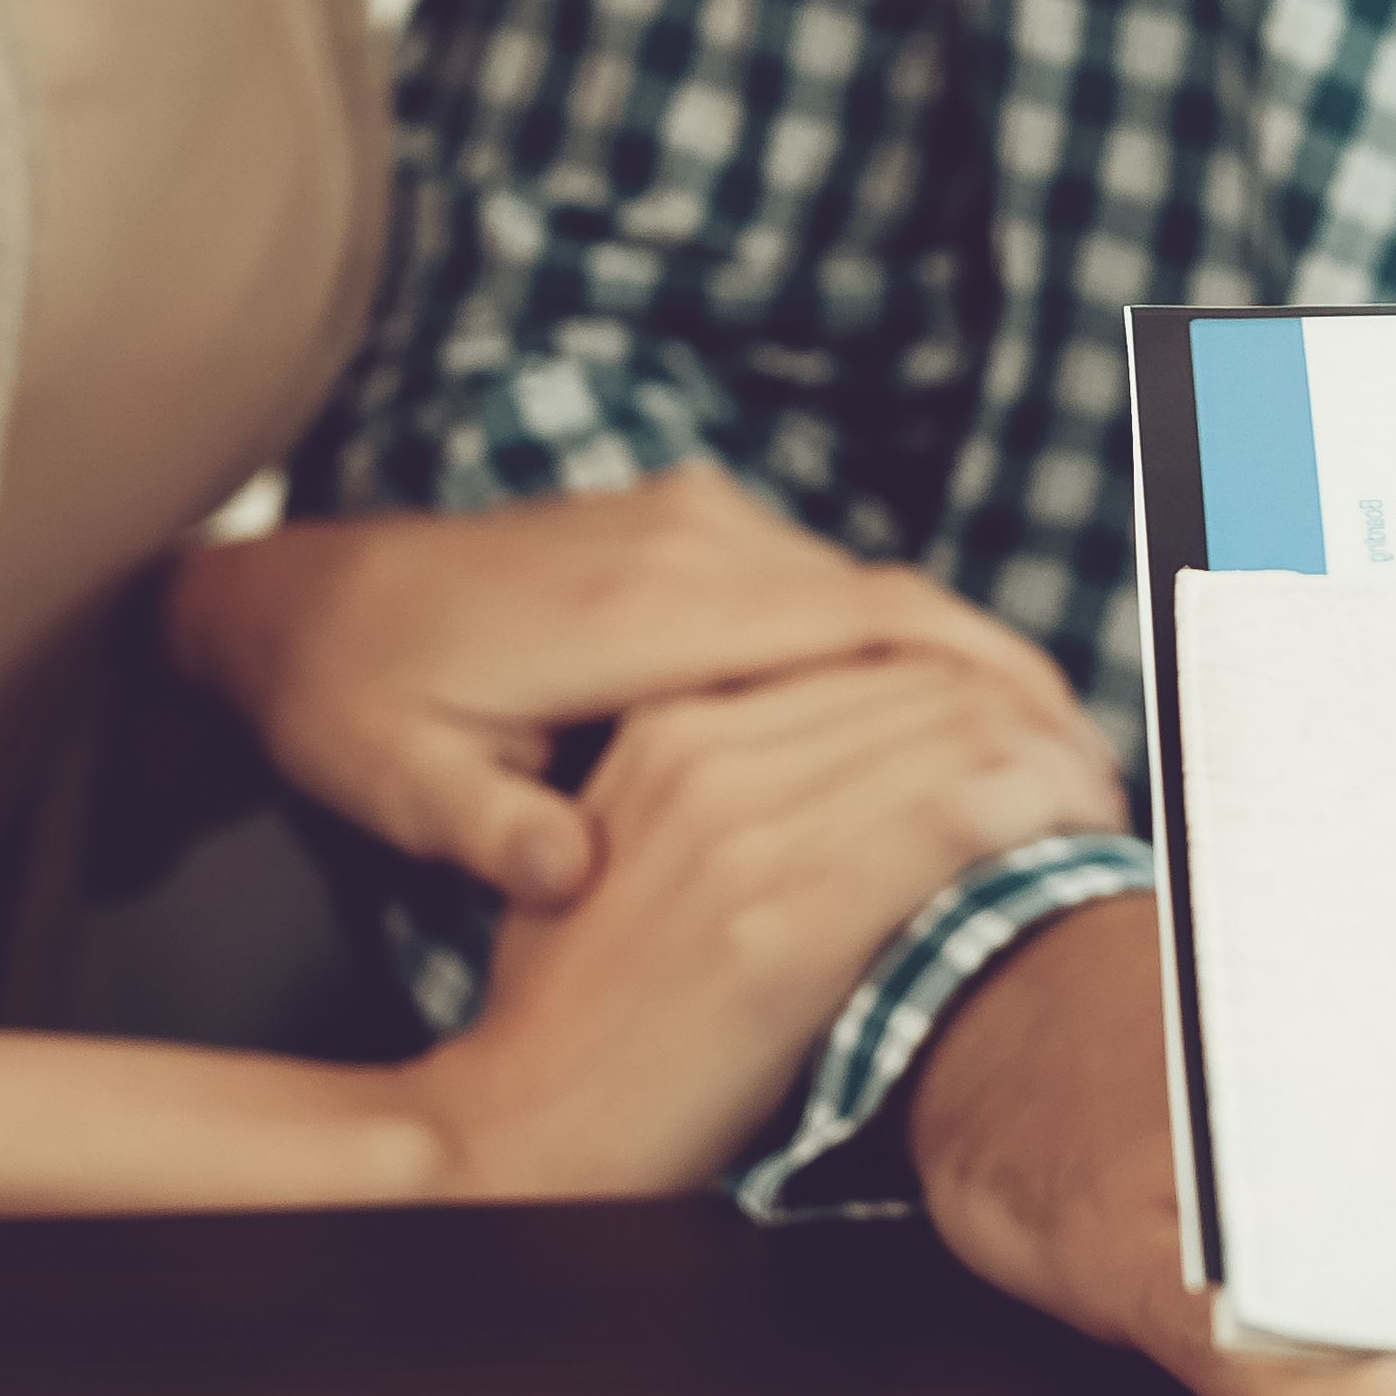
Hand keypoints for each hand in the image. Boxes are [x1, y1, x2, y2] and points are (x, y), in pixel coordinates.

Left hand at [168, 472, 1092, 905]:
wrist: (296, 601)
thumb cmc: (351, 706)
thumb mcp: (398, 784)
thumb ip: (488, 831)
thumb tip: (567, 876)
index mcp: (644, 602)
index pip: (867, 627)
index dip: (986, 687)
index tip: (1070, 756)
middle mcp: (690, 536)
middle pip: (903, 603)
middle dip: (1012, 685)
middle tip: (1098, 777)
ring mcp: (692, 520)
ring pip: (874, 594)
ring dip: (963, 669)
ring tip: (1046, 762)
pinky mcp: (687, 529)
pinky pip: (829, 591)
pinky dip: (900, 653)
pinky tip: (940, 727)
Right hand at [396, 647, 1125, 1194]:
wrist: (521, 1130)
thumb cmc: (596, 1017)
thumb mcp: (641, 856)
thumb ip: (736, 785)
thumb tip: (871, 761)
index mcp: (670, 726)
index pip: (875, 651)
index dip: (982, 688)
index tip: (1032, 742)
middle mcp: (704, 756)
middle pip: (931, 681)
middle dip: (1036, 719)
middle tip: (1089, 777)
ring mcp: (741, 833)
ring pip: (964, 731)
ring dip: (1059, 764)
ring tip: (1093, 814)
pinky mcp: (783, 920)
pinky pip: (961, 813)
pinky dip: (1044, 815)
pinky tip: (1073, 841)